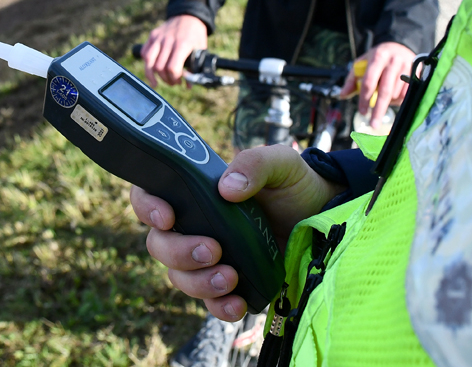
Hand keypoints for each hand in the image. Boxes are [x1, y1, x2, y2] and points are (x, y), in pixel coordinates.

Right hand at [129, 145, 344, 321]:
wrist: (324, 219)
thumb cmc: (295, 185)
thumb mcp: (281, 163)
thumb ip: (255, 163)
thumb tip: (227, 188)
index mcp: (197, 192)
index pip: (150, 196)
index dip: (147, 206)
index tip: (167, 216)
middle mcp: (195, 225)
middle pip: (159, 244)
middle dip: (178, 251)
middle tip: (213, 249)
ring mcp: (210, 258)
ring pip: (179, 277)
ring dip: (199, 282)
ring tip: (231, 277)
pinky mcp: (229, 284)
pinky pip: (209, 303)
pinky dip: (219, 307)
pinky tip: (238, 304)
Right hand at [140, 15, 207, 86]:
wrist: (188, 15)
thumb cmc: (196, 35)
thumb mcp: (201, 50)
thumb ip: (195, 67)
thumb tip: (189, 85)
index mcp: (182, 44)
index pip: (172, 67)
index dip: (174, 78)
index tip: (179, 81)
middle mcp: (168, 40)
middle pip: (160, 67)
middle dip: (166, 79)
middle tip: (172, 81)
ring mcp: (158, 37)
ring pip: (149, 61)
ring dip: (152, 75)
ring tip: (157, 82)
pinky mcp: (152, 35)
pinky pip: (145, 52)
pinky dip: (147, 63)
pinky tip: (153, 68)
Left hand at [339, 42, 414, 128]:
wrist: (399, 46)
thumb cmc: (376, 59)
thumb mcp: (361, 64)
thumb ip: (351, 80)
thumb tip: (342, 95)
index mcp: (377, 57)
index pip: (369, 81)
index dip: (365, 98)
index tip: (362, 112)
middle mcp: (394, 61)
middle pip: (385, 91)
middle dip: (378, 110)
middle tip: (373, 125)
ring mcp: (407, 66)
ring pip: (396, 94)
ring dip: (388, 102)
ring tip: (383, 97)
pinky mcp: (417, 73)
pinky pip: (407, 94)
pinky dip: (398, 99)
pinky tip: (394, 94)